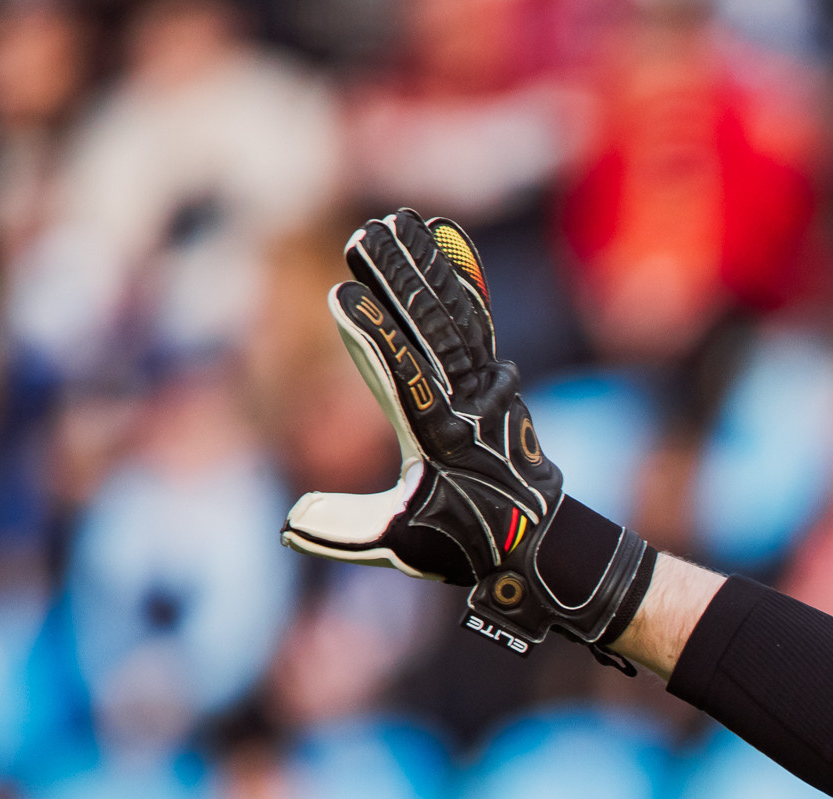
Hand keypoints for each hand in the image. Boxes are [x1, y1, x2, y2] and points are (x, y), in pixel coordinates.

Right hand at [281, 209, 652, 668]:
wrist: (539, 537)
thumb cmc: (466, 542)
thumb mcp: (403, 544)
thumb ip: (346, 531)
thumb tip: (293, 520)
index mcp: (440, 441)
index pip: (404, 379)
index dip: (374, 338)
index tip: (343, 296)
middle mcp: (468, 404)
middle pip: (430, 332)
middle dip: (397, 282)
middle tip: (364, 236)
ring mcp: (485, 384)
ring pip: (453, 314)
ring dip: (423, 266)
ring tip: (395, 220)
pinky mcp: (492, 372)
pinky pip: (476, 316)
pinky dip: (459, 273)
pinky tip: (442, 233)